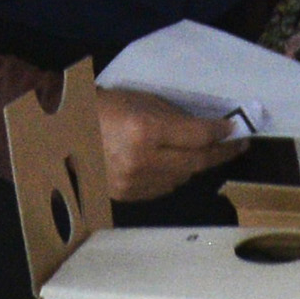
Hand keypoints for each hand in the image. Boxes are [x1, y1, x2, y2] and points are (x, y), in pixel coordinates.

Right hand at [96, 87, 249, 203]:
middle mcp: (142, 161)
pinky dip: (174, 175)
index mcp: (145, 131)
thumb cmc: (103, 108)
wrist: (63, 134)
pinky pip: (164, 188)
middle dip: (220, 153)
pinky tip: (172, 163)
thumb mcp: (141, 101)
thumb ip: (176, 117)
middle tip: (236, 146)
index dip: (220, 133)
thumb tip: (209, 129)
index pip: (197, 136)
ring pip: (183, 178)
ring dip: (195, 164)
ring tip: (202, 152)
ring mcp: (134, 183)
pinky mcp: (128, 196)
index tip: (234, 130)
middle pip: (196, 162)